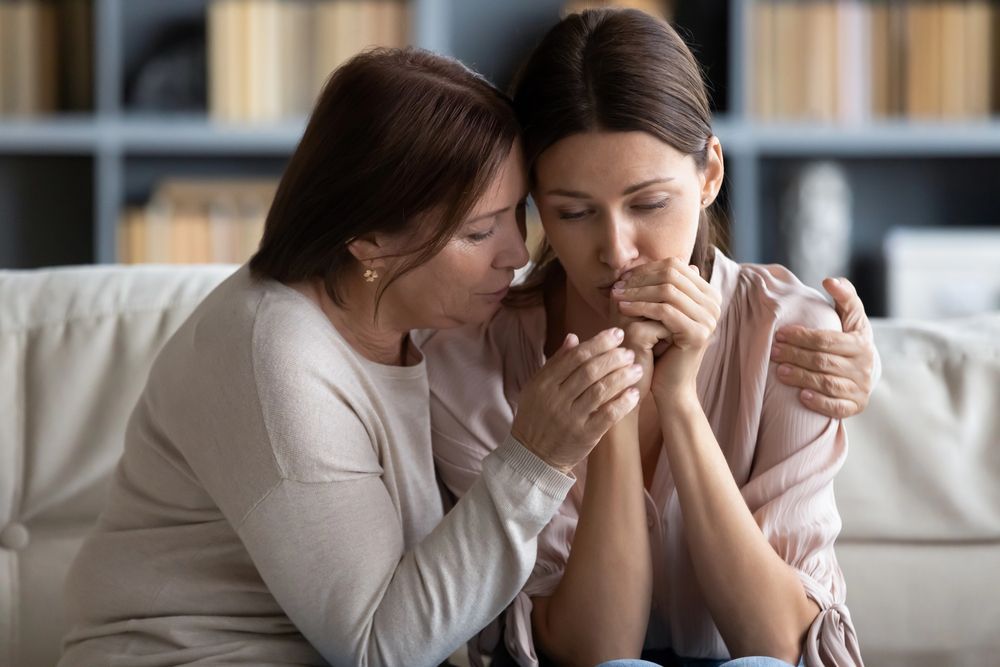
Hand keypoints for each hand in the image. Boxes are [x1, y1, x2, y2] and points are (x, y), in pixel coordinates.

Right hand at [512, 328, 642, 472]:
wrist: (532, 456)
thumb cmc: (537, 416)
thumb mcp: (537, 387)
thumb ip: (556, 362)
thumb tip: (574, 337)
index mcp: (544, 383)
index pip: (575, 357)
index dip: (599, 343)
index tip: (617, 334)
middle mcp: (556, 399)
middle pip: (590, 371)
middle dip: (614, 358)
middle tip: (629, 352)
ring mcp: (570, 418)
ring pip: (601, 390)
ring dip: (622, 377)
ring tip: (637, 369)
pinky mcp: (584, 436)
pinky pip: (608, 415)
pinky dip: (623, 402)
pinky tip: (635, 393)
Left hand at [612, 258, 721, 402]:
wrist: (669, 385)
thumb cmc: (658, 347)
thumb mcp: (656, 312)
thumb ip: (654, 286)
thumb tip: (640, 258)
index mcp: (707, 294)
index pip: (674, 266)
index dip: (646, 269)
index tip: (622, 277)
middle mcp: (713, 303)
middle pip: (671, 275)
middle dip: (640, 278)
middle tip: (616, 286)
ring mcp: (709, 318)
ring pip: (667, 291)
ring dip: (637, 292)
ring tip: (615, 297)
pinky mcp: (699, 333)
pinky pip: (665, 311)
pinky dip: (641, 307)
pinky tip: (622, 309)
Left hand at [770, 277, 875, 418]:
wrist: (865, 370)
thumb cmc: (850, 338)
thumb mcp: (852, 316)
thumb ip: (844, 296)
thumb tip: (829, 280)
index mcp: (861, 342)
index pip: (827, 340)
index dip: (802, 336)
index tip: (780, 333)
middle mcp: (863, 366)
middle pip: (823, 361)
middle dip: (795, 355)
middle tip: (773, 351)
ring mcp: (860, 387)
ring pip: (827, 383)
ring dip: (801, 378)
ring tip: (779, 372)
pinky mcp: (855, 405)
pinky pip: (836, 407)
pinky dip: (819, 402)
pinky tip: (801, 397)